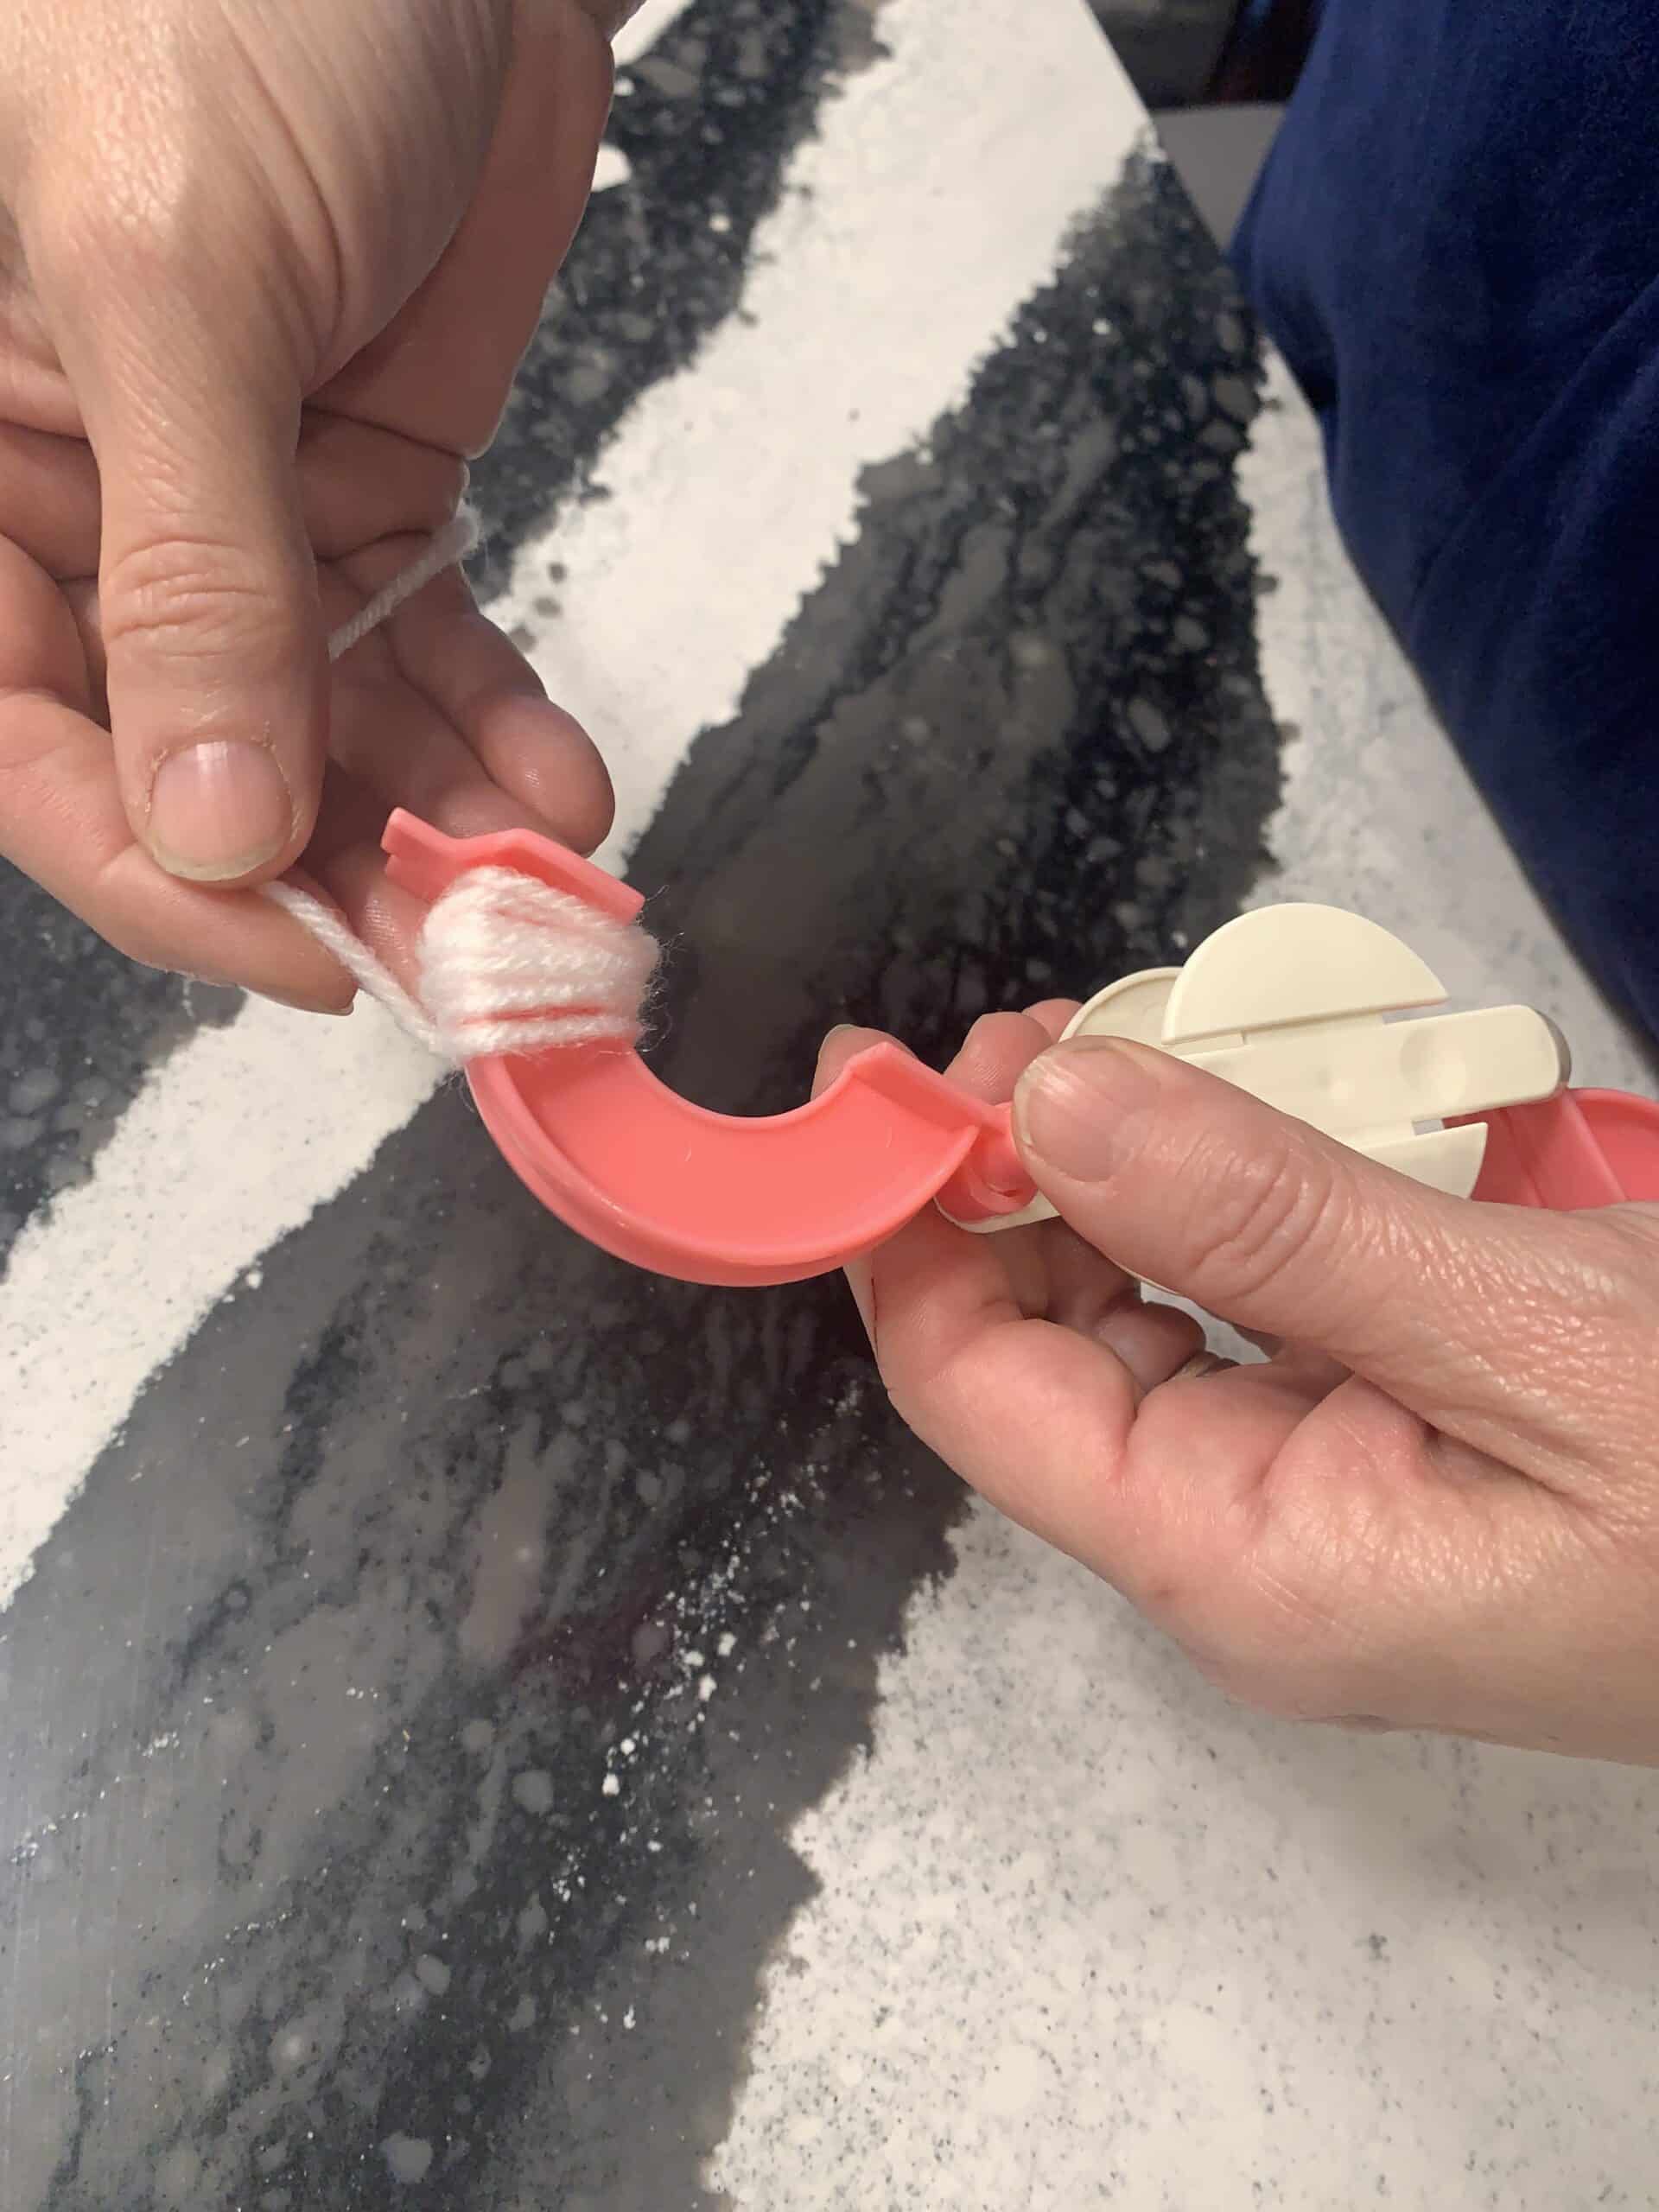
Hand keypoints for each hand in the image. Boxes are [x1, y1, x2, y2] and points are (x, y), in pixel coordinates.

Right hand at [0, 0, 626, 1010]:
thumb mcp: (170, 277)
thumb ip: (191, 568)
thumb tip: (207, 818)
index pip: (30, 744)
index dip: (161, 875)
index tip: (305, 952)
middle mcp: (80, 517)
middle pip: (187, 765)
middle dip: (326, 868)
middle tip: (455, 944)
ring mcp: (231, 519)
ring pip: (319, 732)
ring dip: (430, 824)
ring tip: (532, 892)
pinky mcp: (358, 492)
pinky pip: (420, 652)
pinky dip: (492, 731)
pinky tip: (555, 790)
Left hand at [818, 1012, 1658, 1763]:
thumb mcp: (1525, 1337)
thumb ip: (1276, 1222)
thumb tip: (1057, 1106)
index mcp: (1245, 1559)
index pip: (975, 1389)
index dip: (912, 1225)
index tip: (900, 1067)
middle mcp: (1259, 1540)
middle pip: (1055, 1334)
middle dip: (1047, 1168)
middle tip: (1087, 1018)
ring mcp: (1336, 1486)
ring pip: (1168, 1296)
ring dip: (1175, 1162)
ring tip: (1220, 1046)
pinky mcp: (1410, 1432)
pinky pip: (1288, 1294)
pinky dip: (1291, 1187)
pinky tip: (1349, 1113)